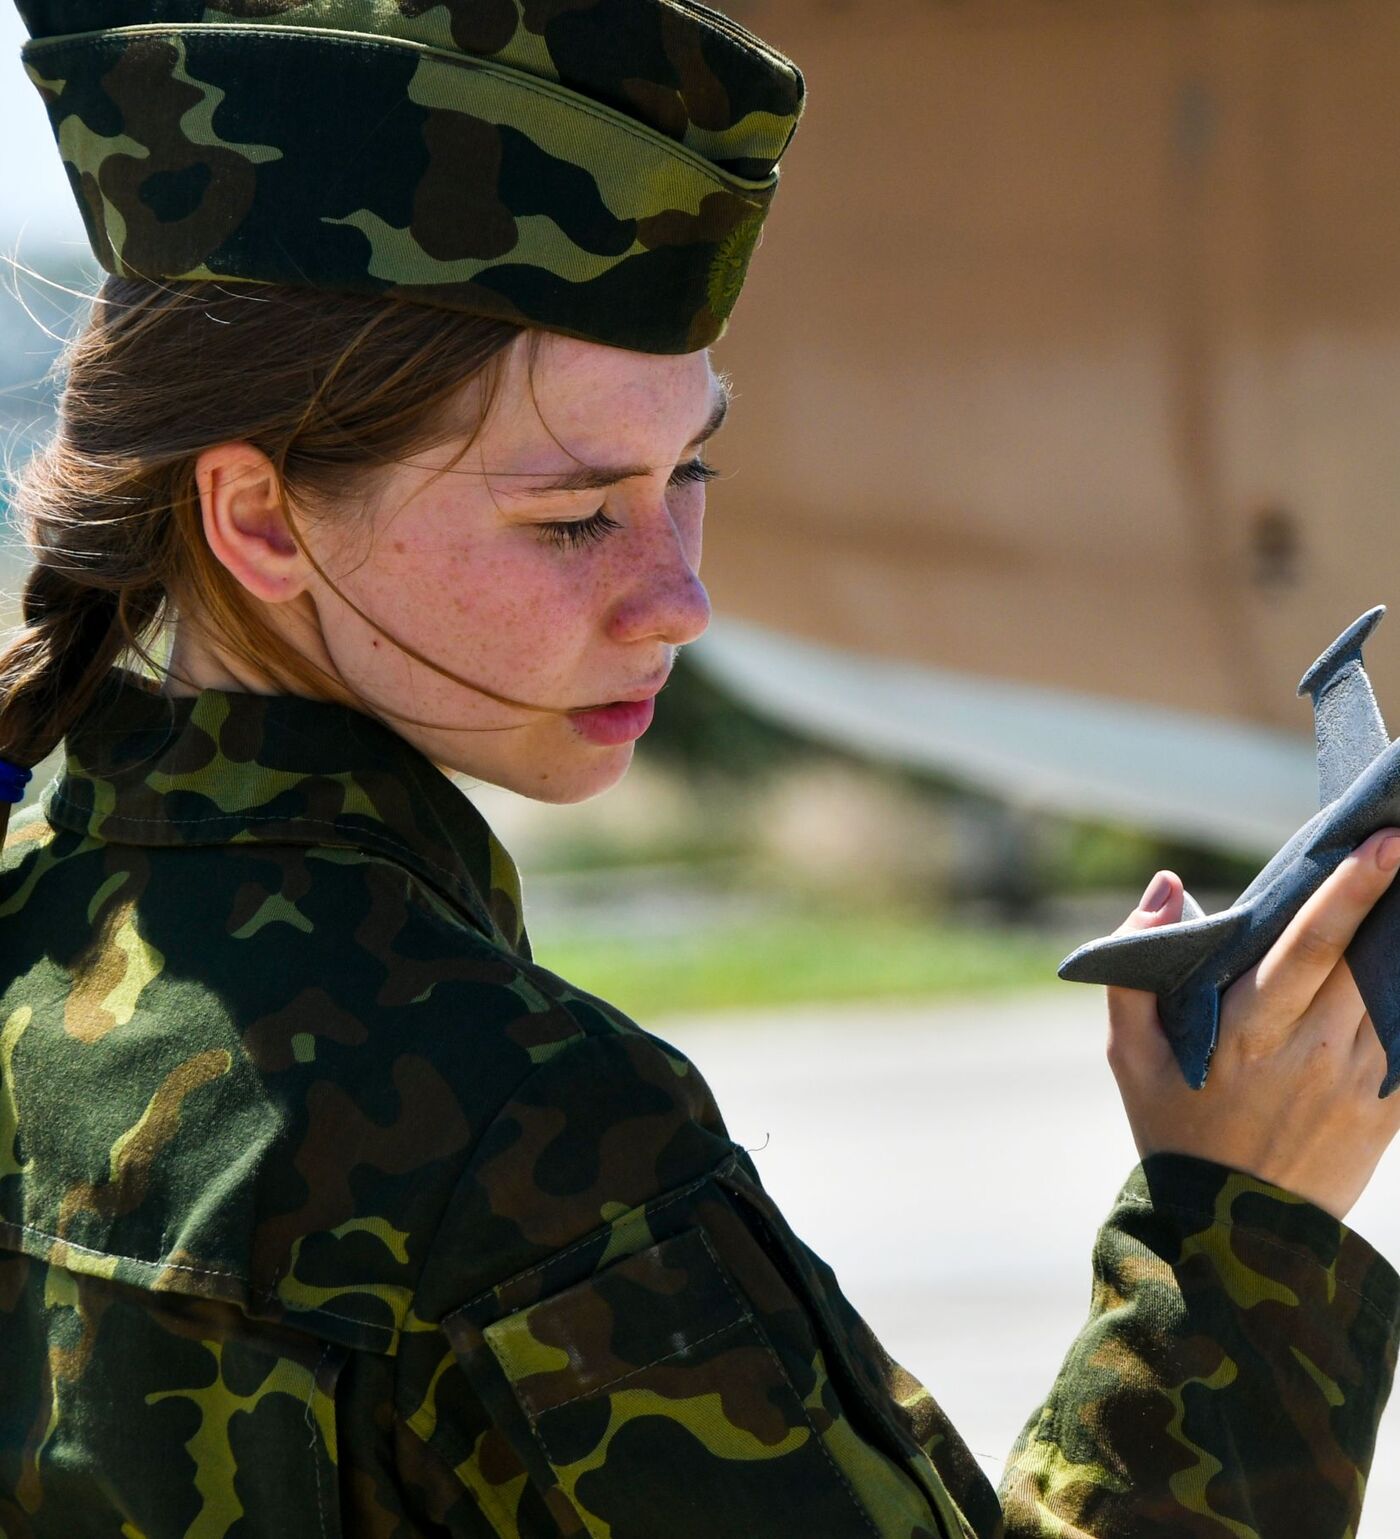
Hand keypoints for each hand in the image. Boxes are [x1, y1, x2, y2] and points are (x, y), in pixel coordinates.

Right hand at [1107, 828, 1399, 1219]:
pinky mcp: (1387, 1114)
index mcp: (1247, 1029)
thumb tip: (1168, 888)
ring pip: (1398, 993)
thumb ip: (1135, 964)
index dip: (1351, 891)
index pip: (1309, 944)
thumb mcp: (1128, 1052)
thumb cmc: (1173, 1126)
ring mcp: (1357, 1085)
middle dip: (1394, 899)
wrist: (1230, 1233)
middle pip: (1366, 957)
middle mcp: (1312, 1051)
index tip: (1384, 841)